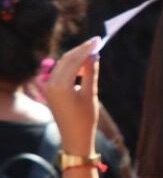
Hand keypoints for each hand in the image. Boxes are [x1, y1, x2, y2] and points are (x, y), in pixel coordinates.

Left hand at [45, 38, 99, 153]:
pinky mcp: (51, 92)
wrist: (74, 138)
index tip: (98, 40)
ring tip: (92, 53)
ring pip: (62, 65)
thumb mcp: (91, 94)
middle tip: (96, 42)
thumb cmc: (85, 118)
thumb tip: (94, 55)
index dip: (86, 48)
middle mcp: (51, 84)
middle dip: (80, 50)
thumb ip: (91, 73)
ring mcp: (49, 88)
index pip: (74, 60)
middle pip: (66, 59)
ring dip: (76, 57)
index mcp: (61, 85)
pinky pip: (60, 73)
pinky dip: (71, 66)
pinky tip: (83, 66)